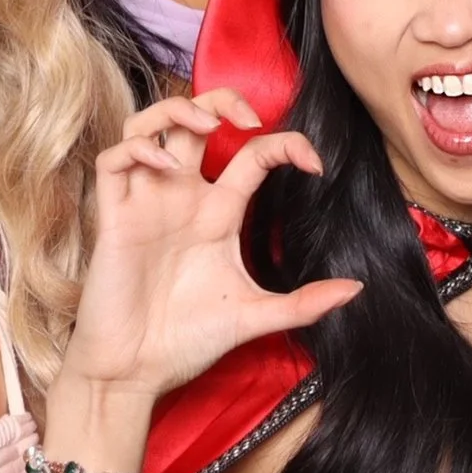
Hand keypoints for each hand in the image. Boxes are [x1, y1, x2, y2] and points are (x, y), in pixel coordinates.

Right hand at [61, 88, 359, 400]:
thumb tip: (357, 289)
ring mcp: (147, 203)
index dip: (287, 144)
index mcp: (219, 213)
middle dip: (222, 98)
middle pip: (196, 118)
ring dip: (176, 112)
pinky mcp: (114, 217)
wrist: (134, 374)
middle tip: (248, 118)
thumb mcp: (254, 315)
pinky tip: (168, 167)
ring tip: (205, 128)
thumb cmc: (186, 341)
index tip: (315, 164)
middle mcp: (183, 198)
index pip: (254, 154)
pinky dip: (140, 149)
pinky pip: (115, 159)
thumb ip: (304, 303)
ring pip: (149, 125)